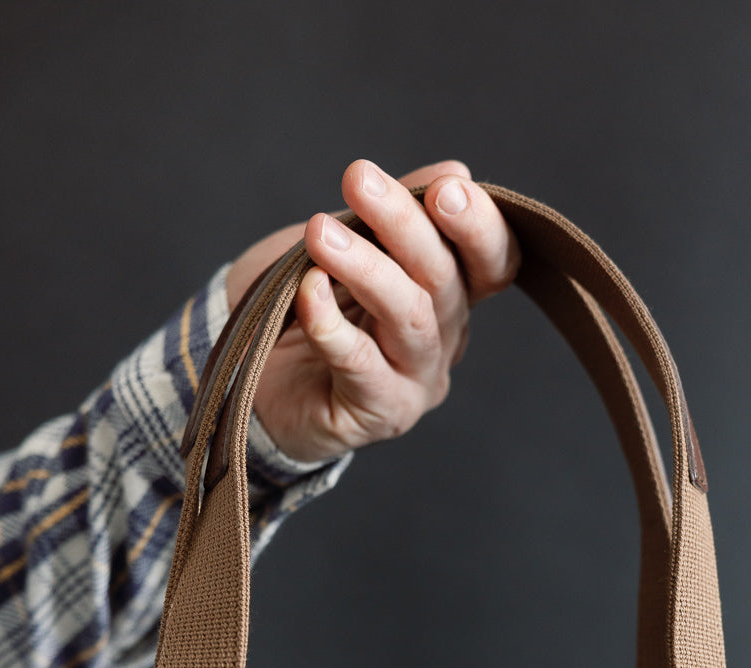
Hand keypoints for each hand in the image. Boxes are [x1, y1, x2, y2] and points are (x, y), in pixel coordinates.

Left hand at [225, 159, 520, 462]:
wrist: (257, 379)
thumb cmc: (306, 306)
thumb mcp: (350, 243)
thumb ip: (397, 216)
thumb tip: (454, 172)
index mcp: (451, 295)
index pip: (493, 261)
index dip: (480, 225)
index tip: (446, 188)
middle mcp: (444, 340)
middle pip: (443, 280)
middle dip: (405, 225)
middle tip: (360, 180)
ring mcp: (415, 382)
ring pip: (409, 318)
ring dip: (366, 268)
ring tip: (320, 233)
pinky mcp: (378, 413)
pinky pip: (360, 364)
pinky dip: (331, 324)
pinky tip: (309, 291)